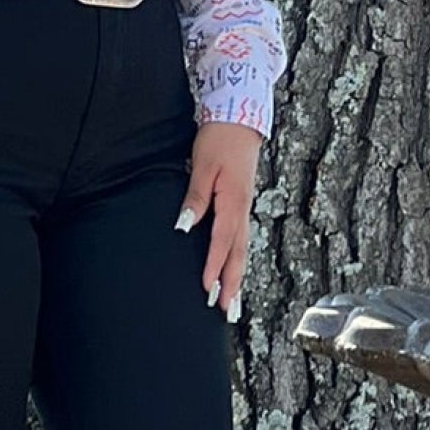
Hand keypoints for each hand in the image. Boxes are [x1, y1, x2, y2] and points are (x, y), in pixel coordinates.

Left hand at [177, 120, 261, 319]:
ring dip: (237, 277)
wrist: (241, 118)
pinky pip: (241, 239)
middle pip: (238, 254)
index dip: (213, 268)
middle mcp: (243, 209)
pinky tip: (232, 270)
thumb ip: (195, 198)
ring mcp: (245, 208)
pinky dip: (237, 259)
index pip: (222, 242)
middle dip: (232, 284)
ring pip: (242, 250)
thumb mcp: (203, 166)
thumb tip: (184, 225)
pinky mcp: (242, 204)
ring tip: (232, 302)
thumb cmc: (220, 139)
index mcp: (233, 202)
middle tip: (226, 312)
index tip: (206, 290)